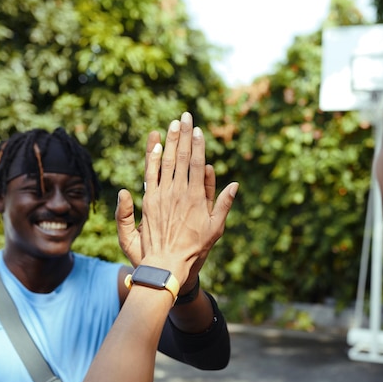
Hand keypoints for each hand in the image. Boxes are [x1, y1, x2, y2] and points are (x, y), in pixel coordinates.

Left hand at [116, 112, 237, 285]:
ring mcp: (161, 196)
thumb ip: (222, 204)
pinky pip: (150, 175)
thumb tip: (234, 184)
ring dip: (169, 141)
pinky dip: (152, 159)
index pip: (198, 164)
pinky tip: (154, 144)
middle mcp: (178, 192)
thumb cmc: (194, 249)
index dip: (198, 145)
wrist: (166, 264)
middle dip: (184, 135)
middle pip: (181, 157)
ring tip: (172, 124)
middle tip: (185, 116)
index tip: (198, 129)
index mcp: (196, 197)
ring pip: (166, 162)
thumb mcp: (216, 228)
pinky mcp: (148, 201)